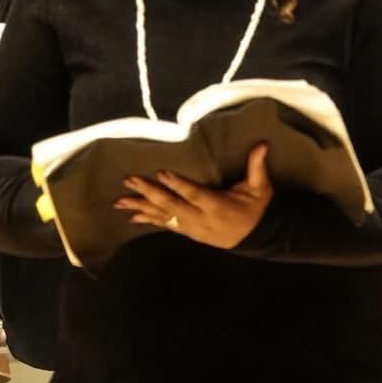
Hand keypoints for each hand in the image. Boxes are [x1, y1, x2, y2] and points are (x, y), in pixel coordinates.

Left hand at [115, 143, 272, 249]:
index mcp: (218, 207)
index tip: (161, 172)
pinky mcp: (187, 231)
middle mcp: (200, 219)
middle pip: (172, 206)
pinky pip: (165, 225)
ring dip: (140, 208)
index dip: (178, 185)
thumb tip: (261, 145)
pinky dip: (148, 220)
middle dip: (149, 192)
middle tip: (129, 180)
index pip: (194, 195)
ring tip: (119, 202)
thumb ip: (257, 167)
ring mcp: (191, 227)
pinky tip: (132, 216)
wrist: (255, 237)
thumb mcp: (260, 188)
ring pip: (163, 217)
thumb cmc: (255, 208)